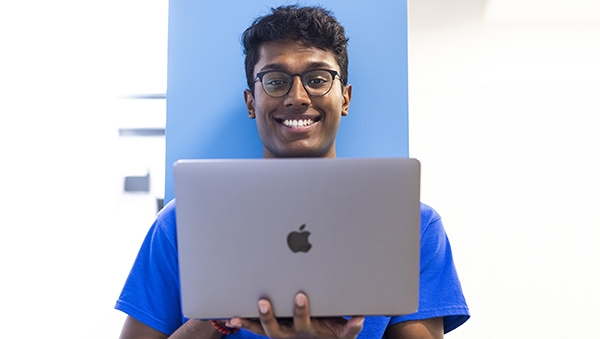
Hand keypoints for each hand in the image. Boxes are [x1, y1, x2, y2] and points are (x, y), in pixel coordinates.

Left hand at [226, 293, 363, 338]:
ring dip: (250, 321)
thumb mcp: (345, 334)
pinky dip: (243, 322)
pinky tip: (230, 318)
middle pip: (276, 329)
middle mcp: (291, 334)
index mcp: (309, 331)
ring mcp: (279, 332)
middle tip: (262, 301)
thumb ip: (351, 328)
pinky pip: (255, 327)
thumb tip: (359, 319)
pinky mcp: (271, 328)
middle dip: (268, 316)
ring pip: (262, 329)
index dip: (300, 311)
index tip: (300, 296)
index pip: (303, 322)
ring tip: (236, 316)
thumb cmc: (334, 332)